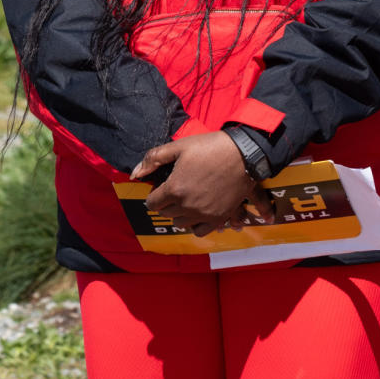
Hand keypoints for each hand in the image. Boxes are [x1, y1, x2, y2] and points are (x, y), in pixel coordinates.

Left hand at [131, 132, 271, 232]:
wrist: (244, 154)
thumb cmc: (211, 147)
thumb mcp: (180, 146)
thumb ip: (153, 159)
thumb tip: (135, 173)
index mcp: (174, 189)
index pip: (152, 203)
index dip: (154, 194)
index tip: (162, 186)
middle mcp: (186, 206)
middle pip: (166, 213)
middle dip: (166, 202)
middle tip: (176, 188)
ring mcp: (203, 214)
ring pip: (180, 223)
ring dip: (179, 213)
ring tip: (187, 199)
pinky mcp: (218, 218)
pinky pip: (199, 232)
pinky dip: (195, 225)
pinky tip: (198, 213)